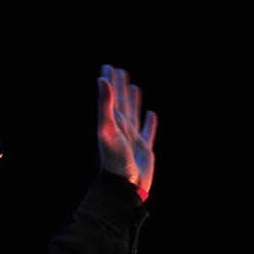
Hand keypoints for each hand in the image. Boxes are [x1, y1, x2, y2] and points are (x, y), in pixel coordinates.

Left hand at [97, 64, 156, 194]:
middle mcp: (121, 129)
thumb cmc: (114, 159)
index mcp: (111, 123)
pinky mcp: (144, 150)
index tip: (108, 67)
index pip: (110, 97)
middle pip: (120, 103)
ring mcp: (132, 139)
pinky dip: (149, 123)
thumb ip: (104, 106)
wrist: (123, 186)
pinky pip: (147, 132)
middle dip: (119, 87)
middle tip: (119, 70)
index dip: (110, 82)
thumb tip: (102, 80)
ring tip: (134, 87)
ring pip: (133, 115)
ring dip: (133, 101)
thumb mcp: (107, 130)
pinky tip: (151, 115)